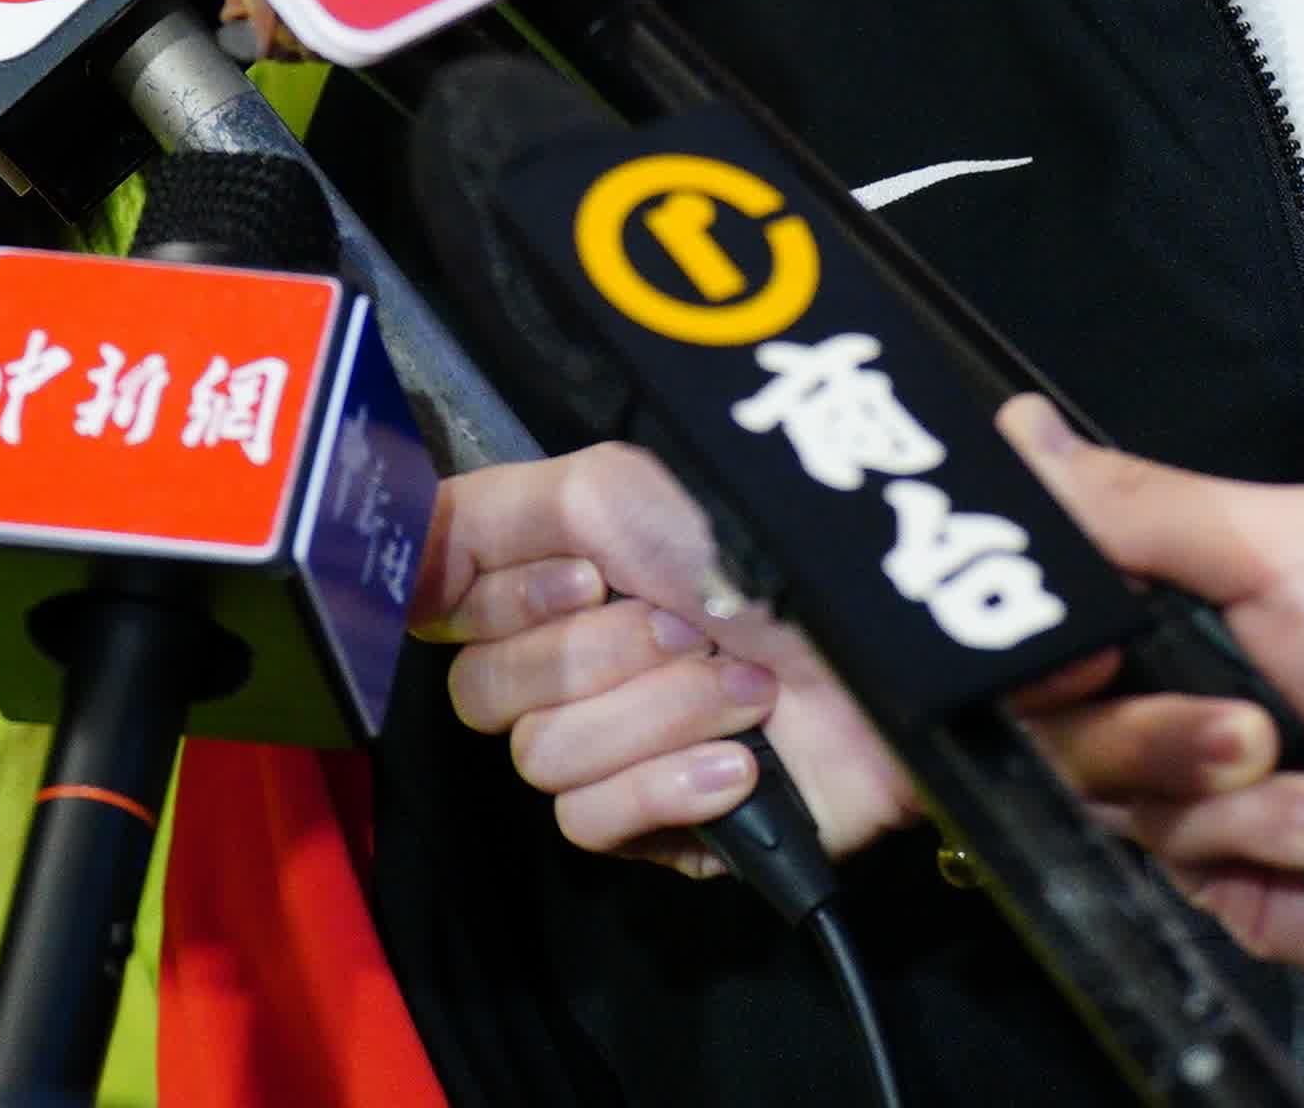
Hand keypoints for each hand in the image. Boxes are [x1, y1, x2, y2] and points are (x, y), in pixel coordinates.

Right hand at [414, 442, 907, 868]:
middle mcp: (578, 654)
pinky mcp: (658, 824)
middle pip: (481, 689)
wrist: (902, 661)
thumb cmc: (789, 552)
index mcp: (567, 565)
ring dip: (655, 717)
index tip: (585, 575)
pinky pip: (588, 823)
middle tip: (689, 628)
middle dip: (594, 655)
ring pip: (539, 758)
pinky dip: (665, 788)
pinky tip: (740, 768)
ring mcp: (617, 745)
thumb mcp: (634, 479)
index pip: (441, 595)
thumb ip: (493, 506)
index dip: (496, 595)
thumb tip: (401, 551)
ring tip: (748, 693)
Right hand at [1000, 400, 1303, 993]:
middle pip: (1047, 706)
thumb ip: (1138, 501)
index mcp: (1186, 596)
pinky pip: (1170, 859)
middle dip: (1127, 707)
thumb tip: (1020, 431)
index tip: (1061, 630)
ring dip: (1195, 765)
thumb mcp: (1291, 545)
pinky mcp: (1219, 885)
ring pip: (1096, 785)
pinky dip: (1253, 832)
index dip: (1029, 619)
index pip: (1051, 602)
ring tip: (1282, 750)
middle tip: (1210, 698)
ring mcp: (1193, 794)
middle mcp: (1176, 692)